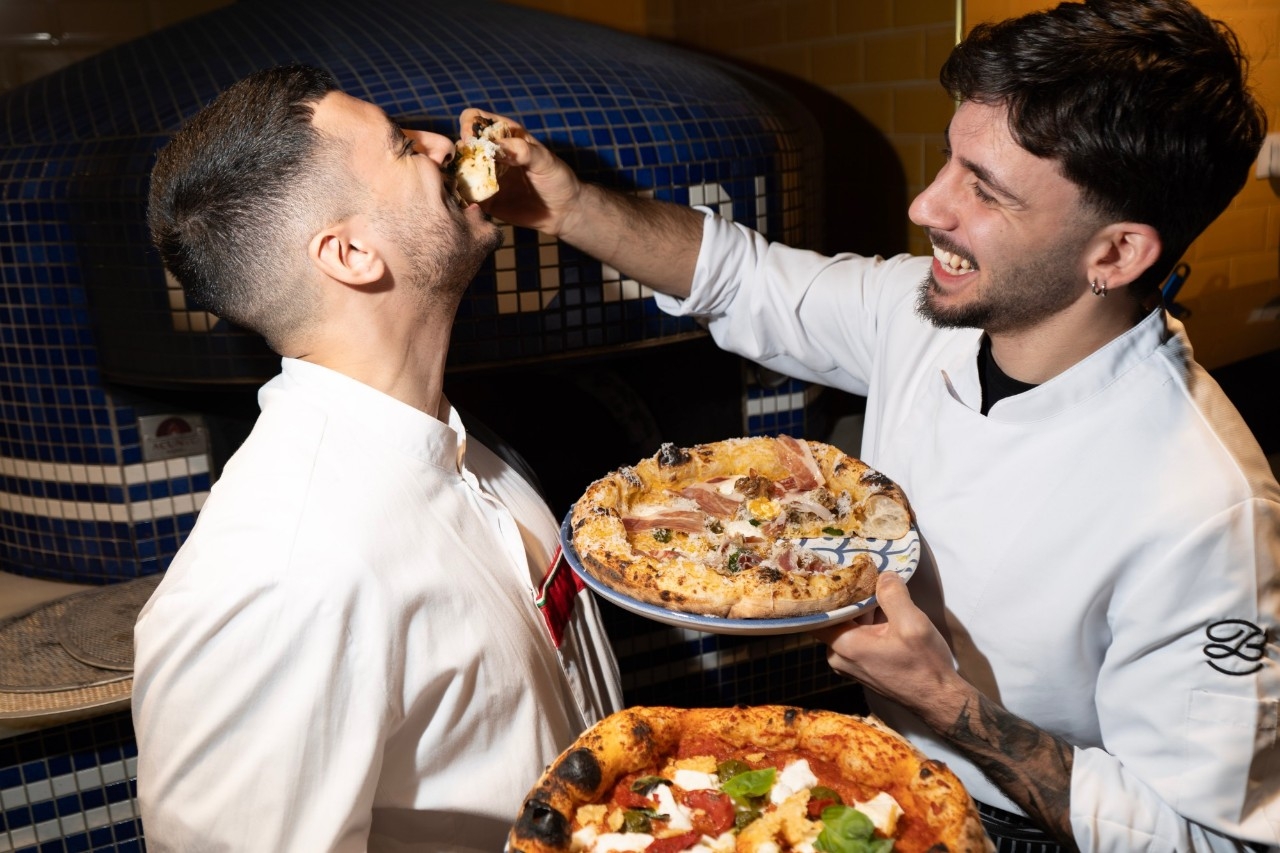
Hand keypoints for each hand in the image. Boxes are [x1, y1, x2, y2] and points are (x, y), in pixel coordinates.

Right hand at [457, 108, 583, 235]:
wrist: (563, 210)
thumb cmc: (557, 178)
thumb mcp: (545, 161)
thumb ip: (522, 151)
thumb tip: (496, 146)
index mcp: (504, 135)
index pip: (475, 119)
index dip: (469, 125)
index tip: (472, 140)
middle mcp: (490, 153)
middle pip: (461, 145)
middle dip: (458, 153)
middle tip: (468, 166)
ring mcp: (485, 176)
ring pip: (458, 170)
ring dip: (455, 175)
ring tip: (464, 184)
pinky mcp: (484, 198)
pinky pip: (465, 195)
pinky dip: (460, 196)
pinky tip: (467, 200)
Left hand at [814, 571, 966, 728]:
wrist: (939, 699)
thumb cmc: (924, 665)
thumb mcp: (911, 623)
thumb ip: (893, 594)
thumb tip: (883, 575)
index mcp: (844, 646)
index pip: (819, 612)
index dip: (827, 590)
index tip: (839, 571)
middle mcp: (839, 657)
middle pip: (836, 617)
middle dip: (851, 597)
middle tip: (865, 575)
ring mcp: (850, 663)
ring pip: (848, 626)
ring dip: (863, 610)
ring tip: (879, 589)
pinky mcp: (862, 666)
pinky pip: (858, 637)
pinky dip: (869, 623)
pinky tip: (886, 611)